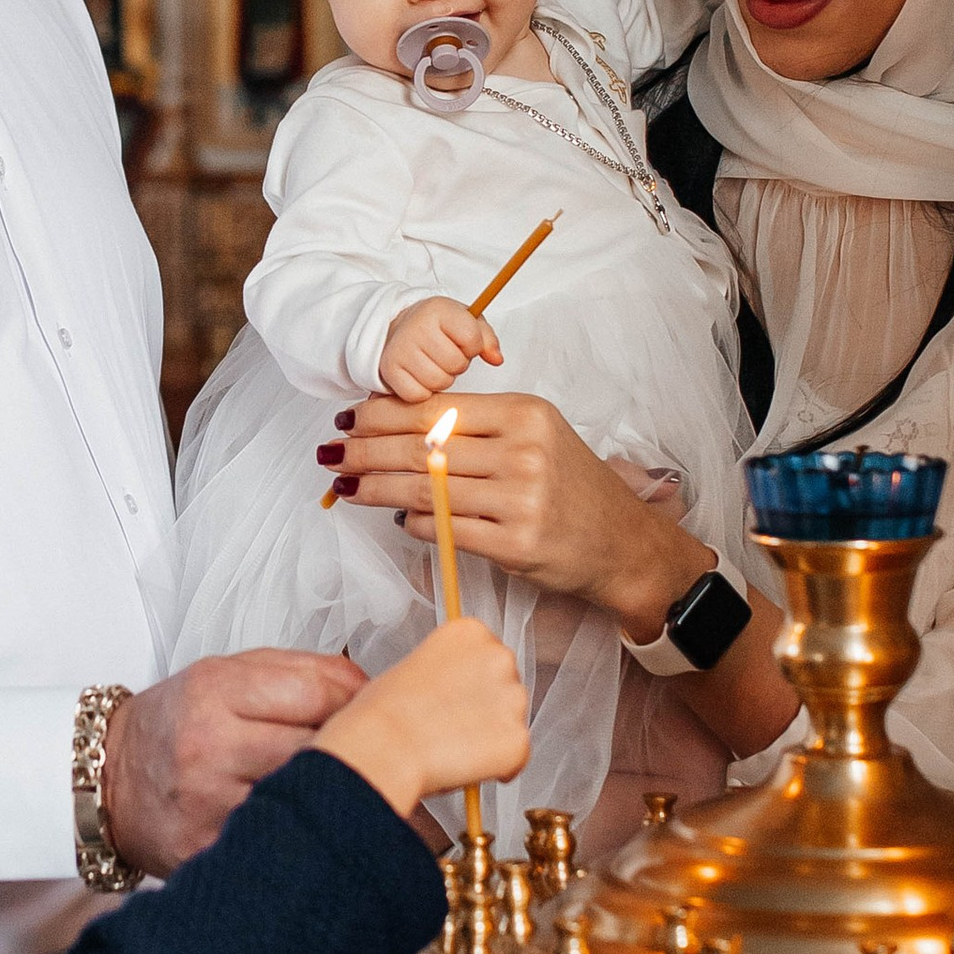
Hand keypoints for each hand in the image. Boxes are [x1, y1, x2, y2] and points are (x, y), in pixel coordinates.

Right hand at [102, 650, 363, 874]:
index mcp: (215, 690)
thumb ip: (304, 672)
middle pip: (319, 750)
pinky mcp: (206, 851)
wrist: (108, 780)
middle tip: (376, 761)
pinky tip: (316, 831)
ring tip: (354, 797)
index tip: (374, 716)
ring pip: (305, 803)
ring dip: (339, 801)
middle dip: (358, 756)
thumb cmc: (179, 723)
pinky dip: (307, 838)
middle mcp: (207, 746)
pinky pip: (279, 844)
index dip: (360, 705)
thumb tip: (375, 691)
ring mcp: (206, 804)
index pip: (318, 693)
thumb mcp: (228, 674)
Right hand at [317, 616, 529, 819]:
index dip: (470, 682)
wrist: (383, 746)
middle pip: (506, 684)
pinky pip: (516, 757)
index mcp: (471, 632)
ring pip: (513, 720)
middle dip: (487, 707)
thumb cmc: (383, 713)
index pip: (487, 654)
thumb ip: (445, 670)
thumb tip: (452, 691)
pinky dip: (498, 767)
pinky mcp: (517, 738)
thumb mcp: (410, 667)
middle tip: (453, 726)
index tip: (456, 696)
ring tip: (452, 748)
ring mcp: (513, 699)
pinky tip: (466, 767)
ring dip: (492, 735)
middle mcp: (498, 657)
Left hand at [328, 391, 708, 635]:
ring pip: (424, 490)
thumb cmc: (573, 488)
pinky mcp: (515, 545)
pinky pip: (444, 529)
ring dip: (375, 488)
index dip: (383, 413)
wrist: (622, 544)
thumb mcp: (537, 437)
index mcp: (525, 414)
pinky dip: (412, 522)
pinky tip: (396, 517)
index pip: (436, 408)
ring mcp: (520, 500)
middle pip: (422, 448)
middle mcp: (523, 451)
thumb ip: (479, 428)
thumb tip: (402, 424)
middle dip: (366, 450)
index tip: (349, 417)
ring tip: (345, 486)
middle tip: (331, 453)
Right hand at [377, 296, 502, 399]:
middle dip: (457, 364)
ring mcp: (400, 348)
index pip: (472, 339)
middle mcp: (416, 326)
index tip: (463, 342)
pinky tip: (420, 375)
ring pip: (439, 382)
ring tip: (434, 364)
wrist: (400, 327)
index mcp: (438, 309)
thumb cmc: (437, 327)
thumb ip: (487, 338)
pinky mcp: (389, 370)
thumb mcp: (465, 321)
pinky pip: (418, 395)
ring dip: (442, 379)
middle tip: (446, 354)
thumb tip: (497, 359)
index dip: (473, 347)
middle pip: (456, 364)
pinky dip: (423, 391)